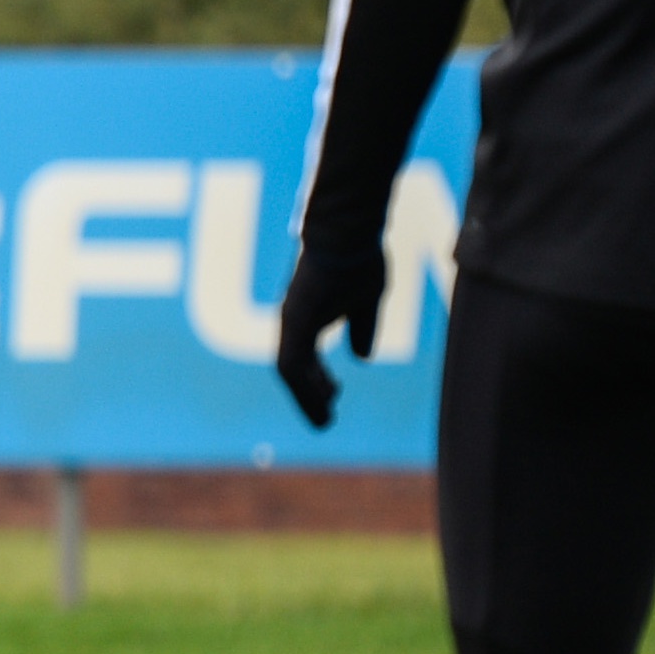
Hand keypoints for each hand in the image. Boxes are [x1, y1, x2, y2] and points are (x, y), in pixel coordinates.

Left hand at [275, 235, 384, 431]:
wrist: (349, 232)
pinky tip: (326, 396)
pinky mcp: (294, 319)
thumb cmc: (358, 258)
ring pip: (288, 370)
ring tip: (325, 418)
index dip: (315, 380)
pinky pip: (292, 361)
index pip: (303, 358)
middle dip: (308, 396)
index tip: (333, 394)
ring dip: (306, 397)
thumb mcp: (365, 301)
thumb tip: (361, 356)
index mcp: (306, 316)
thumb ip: (361, 327)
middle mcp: (292, 320)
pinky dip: (305, 382)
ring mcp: (291, 320)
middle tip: (325, 421)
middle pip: (292, 369)